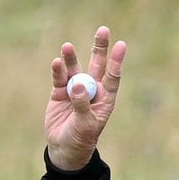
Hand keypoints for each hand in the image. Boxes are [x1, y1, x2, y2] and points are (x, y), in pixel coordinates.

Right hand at [44, 26, 127, 170]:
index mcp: (104, 99)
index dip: (117, 60)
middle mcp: (91, 90)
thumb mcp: (85, 125)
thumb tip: (78, 83)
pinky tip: (57, 62)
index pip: (112, 76)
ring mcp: (75, 90)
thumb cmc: (81, 140)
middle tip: (103, 30)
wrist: (64, 150)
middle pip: (97, 65)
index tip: (121, 44)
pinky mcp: (59, 94)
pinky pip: (60, 79)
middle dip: (99, 48)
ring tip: (67, 47)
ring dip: (72, 58)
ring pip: (76, 69)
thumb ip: (82, 104)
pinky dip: (58, 71)